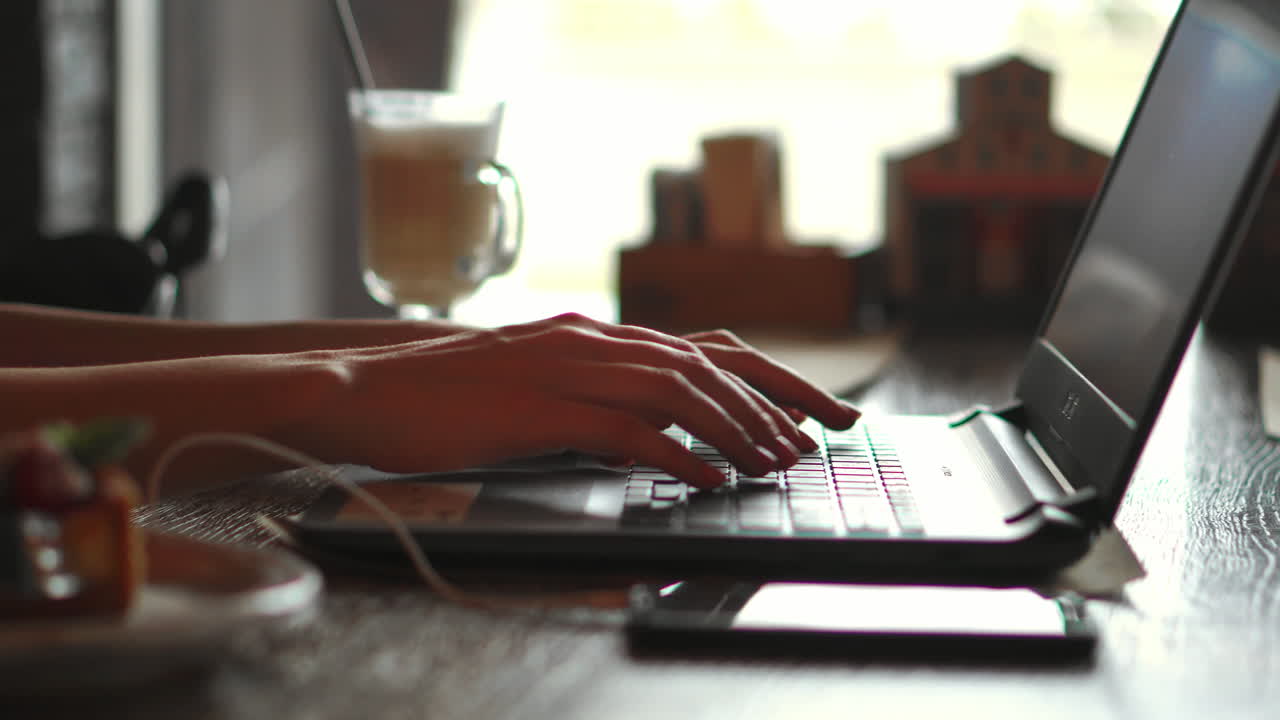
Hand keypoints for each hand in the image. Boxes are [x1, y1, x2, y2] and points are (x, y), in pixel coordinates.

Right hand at [298, 314, 861, 488]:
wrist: (362, 390)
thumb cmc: (441, 397)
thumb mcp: (526, 386)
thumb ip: (583, 395)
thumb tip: (640, 428)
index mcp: (589, 334)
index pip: (696, 348)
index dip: (760, 377)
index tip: (805, 410)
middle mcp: (588, 340)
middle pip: (704, 363)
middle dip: (768, 402)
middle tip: (812, 442)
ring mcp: (565, 368)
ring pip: (678, 389)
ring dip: (735, 428)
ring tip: (772, 463)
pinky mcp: (540, 407)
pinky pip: (629, 429)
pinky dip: (680, 452)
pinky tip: (708, 477)